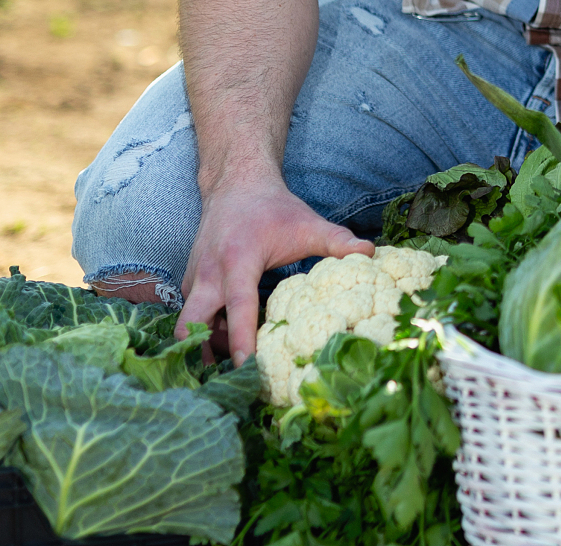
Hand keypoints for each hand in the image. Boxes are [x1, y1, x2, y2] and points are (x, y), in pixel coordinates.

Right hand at [178, 172, 372, 365]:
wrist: (235, 184)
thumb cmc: (272, 207)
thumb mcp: (307, 224)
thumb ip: (338, 241)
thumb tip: (371, 254)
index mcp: (239, 261)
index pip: (238, 308)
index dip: (241, 340)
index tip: (248, 368)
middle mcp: (209, 274)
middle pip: (192, 324)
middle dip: (206, 352)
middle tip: (234, 376)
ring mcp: (194, 279)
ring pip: (189, 324)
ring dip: (207, 344)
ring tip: (236, 363)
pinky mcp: (190, 283)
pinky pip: (193, 315)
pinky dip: (207, 330)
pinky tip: (231, 339)